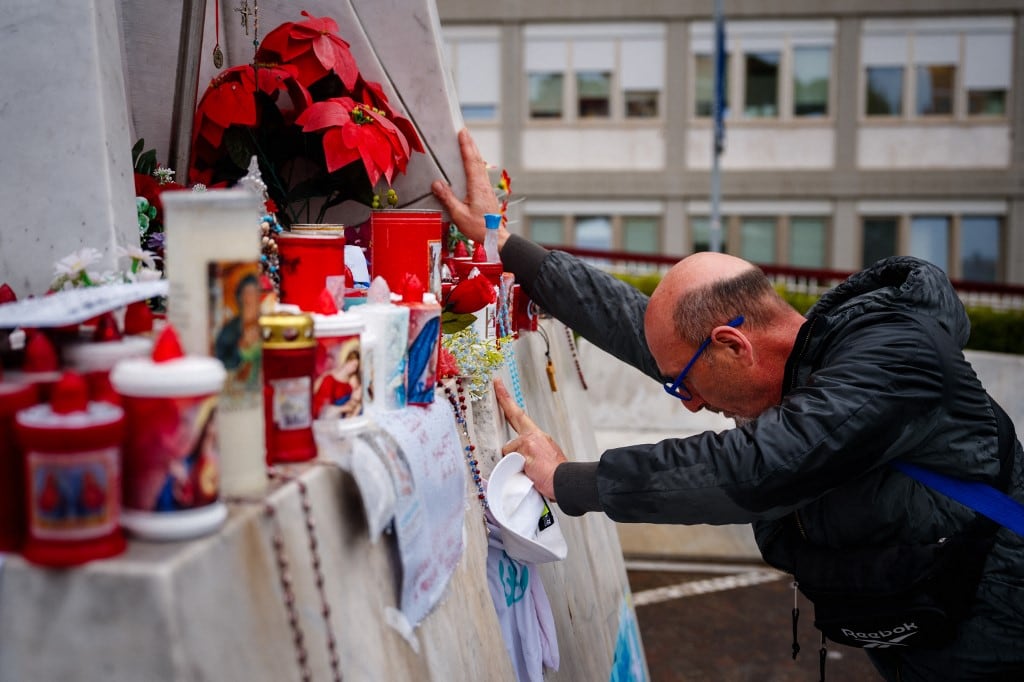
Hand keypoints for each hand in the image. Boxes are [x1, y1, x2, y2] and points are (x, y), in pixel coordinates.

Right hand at [431, 129, 507, 248]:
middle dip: (470, 144)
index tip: (462, 133)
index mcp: (477, 187)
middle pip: (477, 160)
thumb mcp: (459, 214)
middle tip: (464, 132)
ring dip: (474, 152)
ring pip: (480, 166)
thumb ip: (448, 198)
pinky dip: (476, 163)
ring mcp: (486, 188)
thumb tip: (436, 183)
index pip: (471, 162)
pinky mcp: (487, 193)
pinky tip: (473, 164)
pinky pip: (480, 173)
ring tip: (468, 143)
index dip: (466, 146)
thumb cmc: (478, 228)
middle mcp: (483, 184)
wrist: (495, 236)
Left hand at [493, 378, 567, 499]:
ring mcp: (529, 442)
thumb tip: (517, 457)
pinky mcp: (524, 452)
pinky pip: (510, 460)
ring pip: (509, 448)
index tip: (499, 386)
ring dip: (512, 461)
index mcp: (538, 436)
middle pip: (515, 416)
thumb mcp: (544, 458)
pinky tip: (526, 473)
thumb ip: (529, 452)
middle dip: (504, 398)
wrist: (566, 482)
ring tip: (527, 471)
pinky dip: (513, 468)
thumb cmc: (556, 475)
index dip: (507, 400)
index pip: (519, 415)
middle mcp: (534, 435)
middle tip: (496, 382)